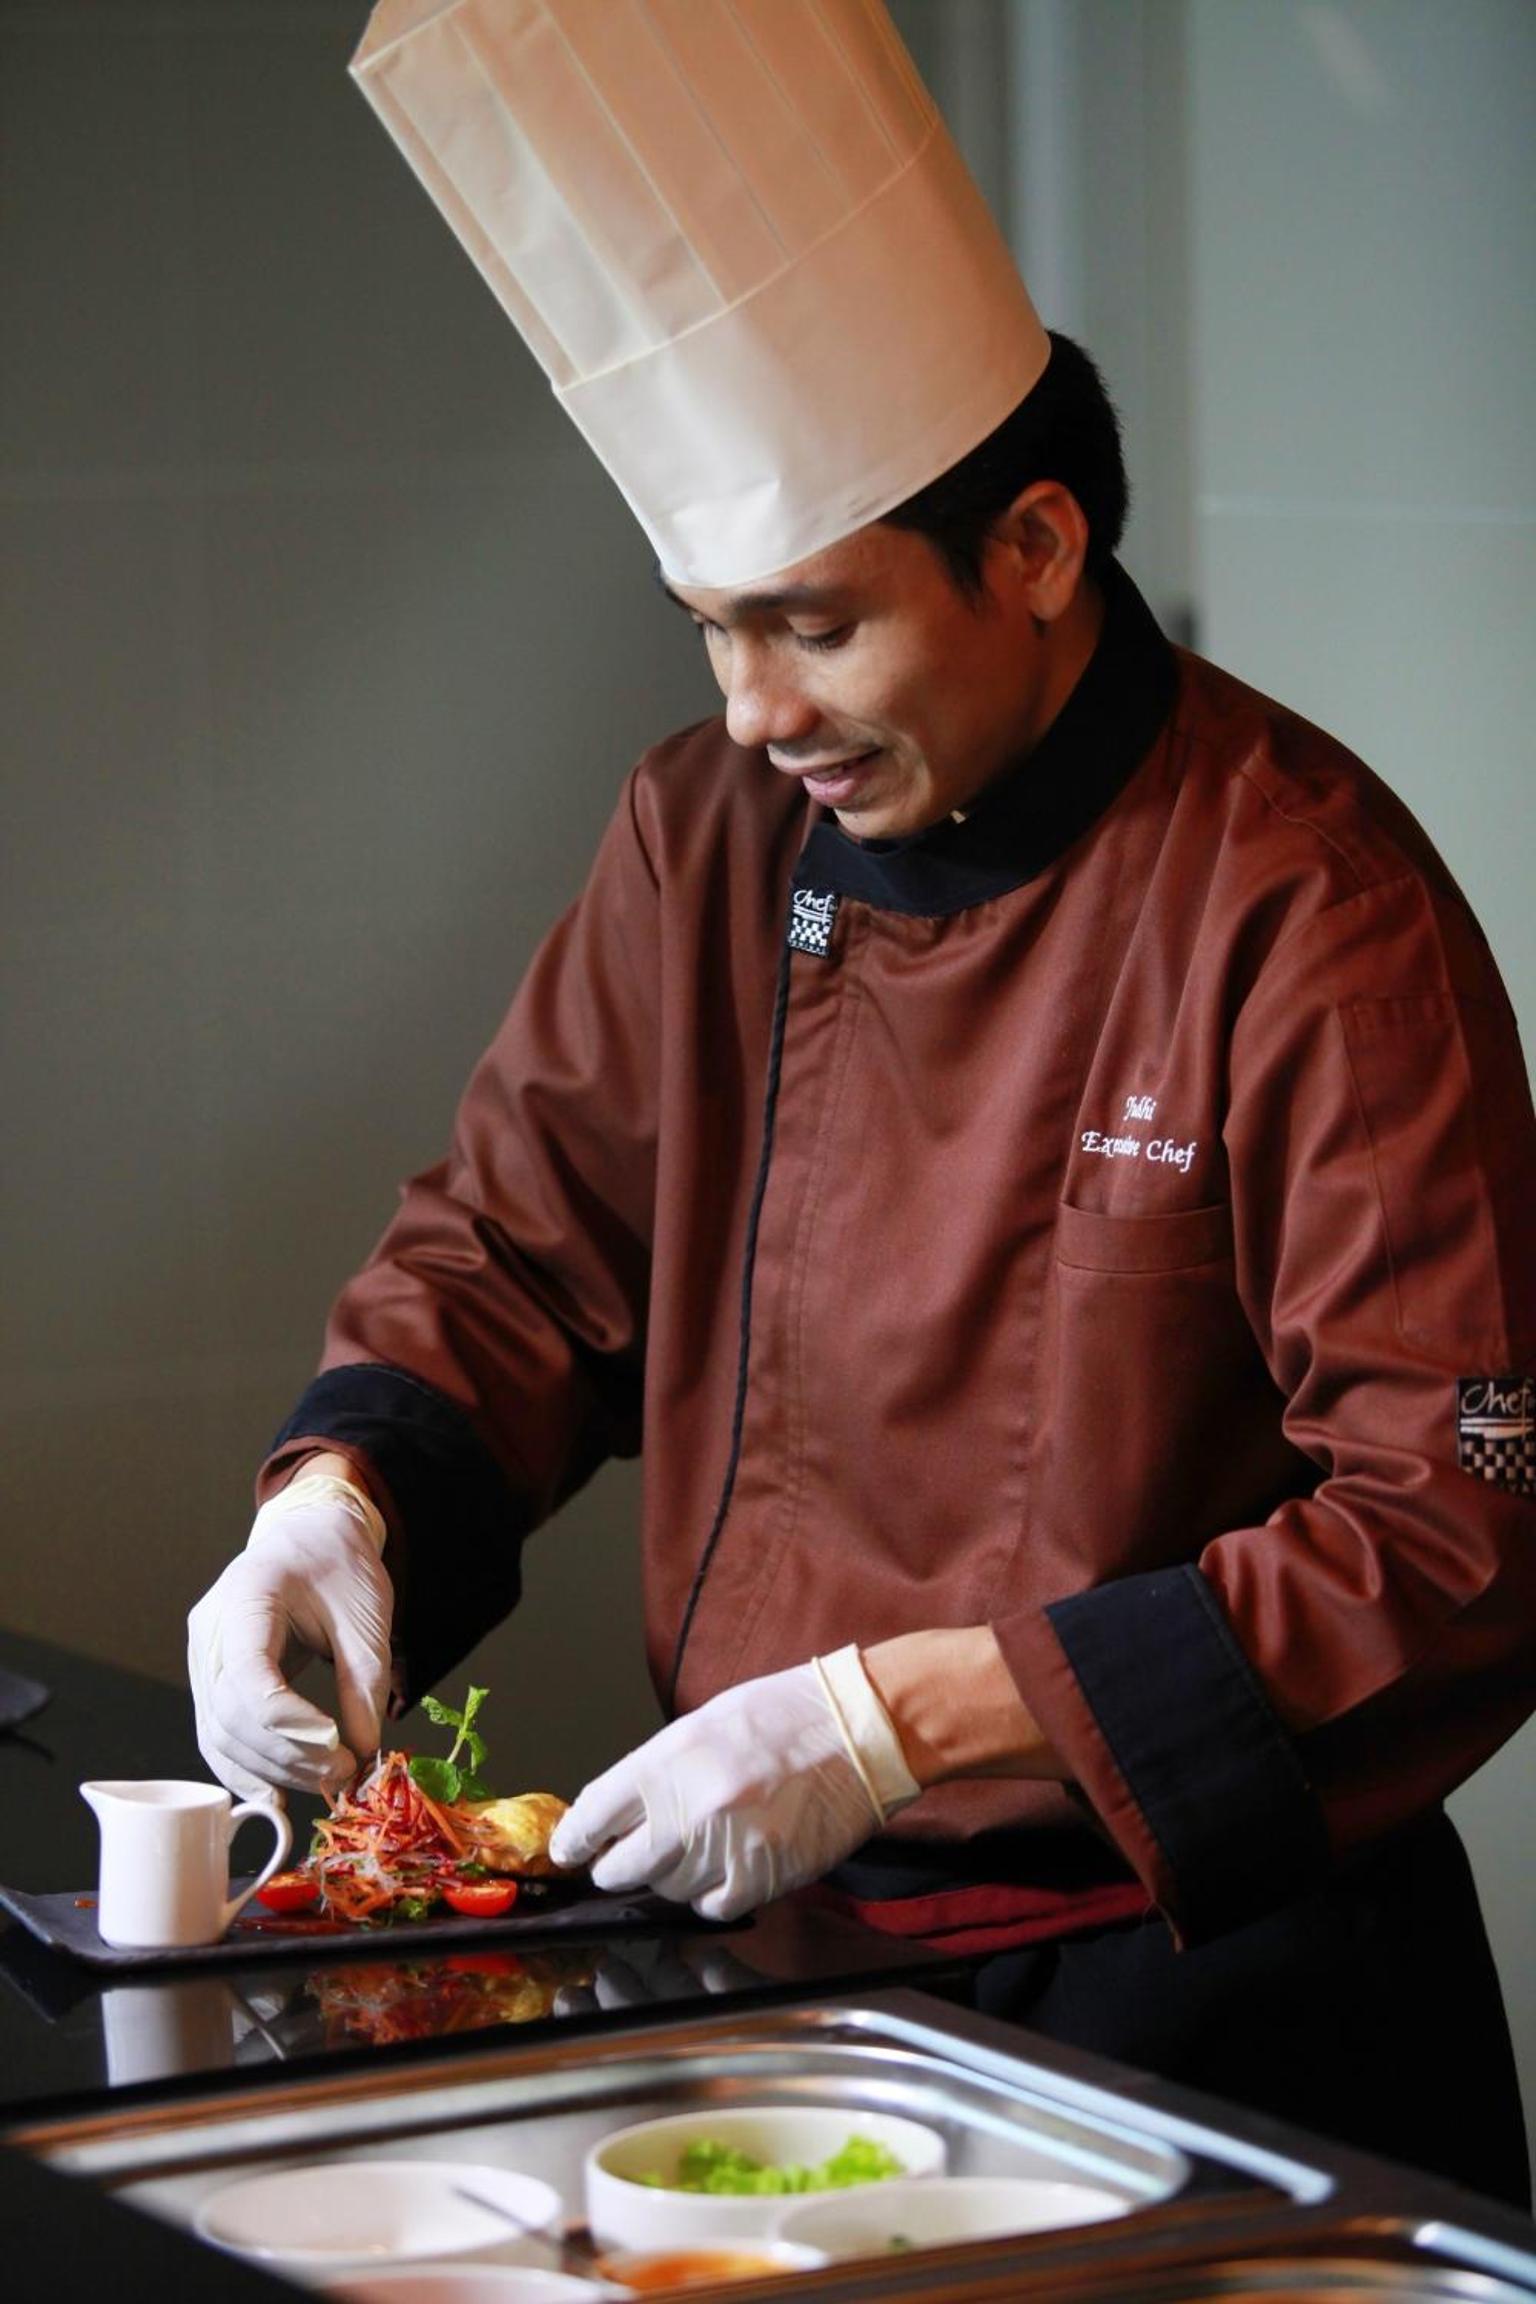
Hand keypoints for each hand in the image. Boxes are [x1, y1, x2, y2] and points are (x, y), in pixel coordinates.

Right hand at [187, 1473, 391, 1799]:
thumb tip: (364, 1750)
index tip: (336, 1744)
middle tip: (343, 1773)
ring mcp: (204, 1657)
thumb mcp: (365, 1615)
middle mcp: (211, 1630)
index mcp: (247, 1596)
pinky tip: (280, 1791)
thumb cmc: (338, 1566)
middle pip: (230, 1714)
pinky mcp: (211, 1680)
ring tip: (327, 1781)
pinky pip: (219, 1734)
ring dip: (271, 1770)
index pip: (248, 1674)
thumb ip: (363, 1681)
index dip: (288, 1721)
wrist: (310, 1537)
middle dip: (286, 1755)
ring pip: (219, 1734)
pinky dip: (248, 1768)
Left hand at [549, 1652, 918, 1923]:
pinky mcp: (761, 1877)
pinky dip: (708, 1896)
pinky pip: (711, 1907)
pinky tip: (722, 1868)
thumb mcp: (704, 1725)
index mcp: (669, 1759)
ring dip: (668, 1876)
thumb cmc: (785, 1716)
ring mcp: (726, 1848)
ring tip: (693, 1848)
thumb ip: (659, 1771)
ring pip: (666, 1889)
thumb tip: (621, 1812)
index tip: (569, 1851)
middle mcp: (691, 1807)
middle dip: (615, 1868)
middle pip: (622, 1867)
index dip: (575, 1839)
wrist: (858, 1730)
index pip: (595, 1814)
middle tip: (619, 1863)